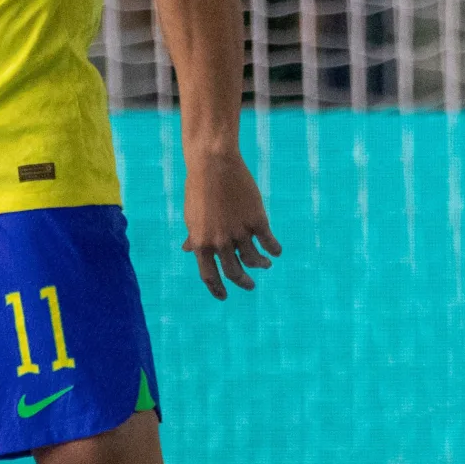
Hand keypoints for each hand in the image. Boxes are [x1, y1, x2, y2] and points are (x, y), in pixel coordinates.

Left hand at [184, 146, 280, 299]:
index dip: (217, 289)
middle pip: (234, 272)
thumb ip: (194, 236)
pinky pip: (268, 243)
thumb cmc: (199, 189)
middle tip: (250, 285)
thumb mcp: (192, 217)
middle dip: (243, 282)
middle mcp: (220, 242)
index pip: (208, 275)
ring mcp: (239, 233)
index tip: (224, 296)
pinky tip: (275, 252)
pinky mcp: (257, 221)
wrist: (214, 166)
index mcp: (201, 243)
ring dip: (261, 265)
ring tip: (265, 265)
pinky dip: (273, 250)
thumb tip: (188, 250)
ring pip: (254, 259)